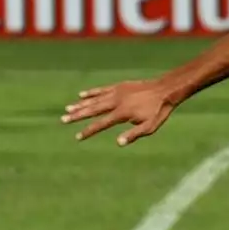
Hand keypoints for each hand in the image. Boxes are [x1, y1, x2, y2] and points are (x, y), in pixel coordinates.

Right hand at [61, 80, 175, 145]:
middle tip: (63, 120)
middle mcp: (116, 102)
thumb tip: (118, 143)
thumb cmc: (158, 110)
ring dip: (80, 104)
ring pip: (94, 99)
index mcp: (122, 113)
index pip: (101, 124)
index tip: (78, 137)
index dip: (88, 131)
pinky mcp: (119, 86)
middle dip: (77, 116)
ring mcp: (117, 92)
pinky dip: (91, 92)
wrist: (165, 90)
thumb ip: (134, 134)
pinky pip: (102, 89)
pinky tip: (81, 95)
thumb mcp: (150, 126)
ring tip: (68, 109)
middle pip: (92, 110)